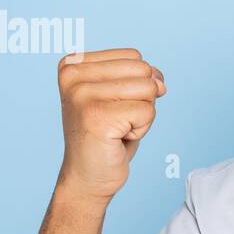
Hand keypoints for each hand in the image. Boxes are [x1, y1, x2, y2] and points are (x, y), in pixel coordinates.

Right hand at [54, 48, 166, 200]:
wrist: (87, 177)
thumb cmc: (107, 136)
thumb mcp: (122, 95)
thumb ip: (140, 77)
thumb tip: (160, 82)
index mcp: (73, 64)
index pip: (134, 57)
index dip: (137, 84)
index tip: (113, 106)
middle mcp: (73, 75)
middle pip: (143, 71)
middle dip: (143, 99)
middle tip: (118, 120)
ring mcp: (82, 95)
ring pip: (148, 90)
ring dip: (142, 115)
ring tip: (118, 129)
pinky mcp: (97, 116)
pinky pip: (148, 112)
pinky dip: (141, 130)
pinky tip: (118, 139)